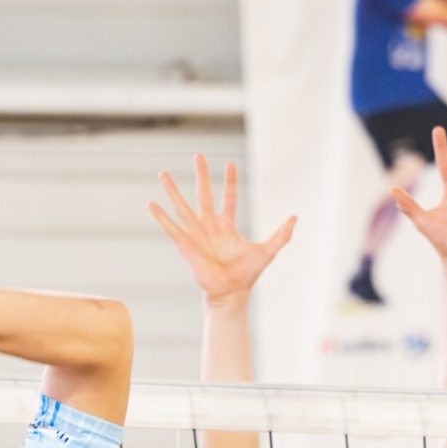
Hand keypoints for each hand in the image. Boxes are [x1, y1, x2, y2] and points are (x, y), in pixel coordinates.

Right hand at [148, 156, 294, 302]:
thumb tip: (295, 218)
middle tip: (198, 154)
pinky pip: (170, 227)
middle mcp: (209, 226)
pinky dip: (160, 216)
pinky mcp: (185, 245)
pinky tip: (151, 204)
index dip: (229, 181)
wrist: (230, 293)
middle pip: (203, 194)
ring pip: (182, 206)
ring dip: (173, 189)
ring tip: (163, 173)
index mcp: (226, 225)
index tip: (230, 164)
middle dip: (201, 174)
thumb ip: (281, 235)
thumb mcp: (267, 252)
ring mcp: (195, 234)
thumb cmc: (247, 275)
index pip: (228, 197)